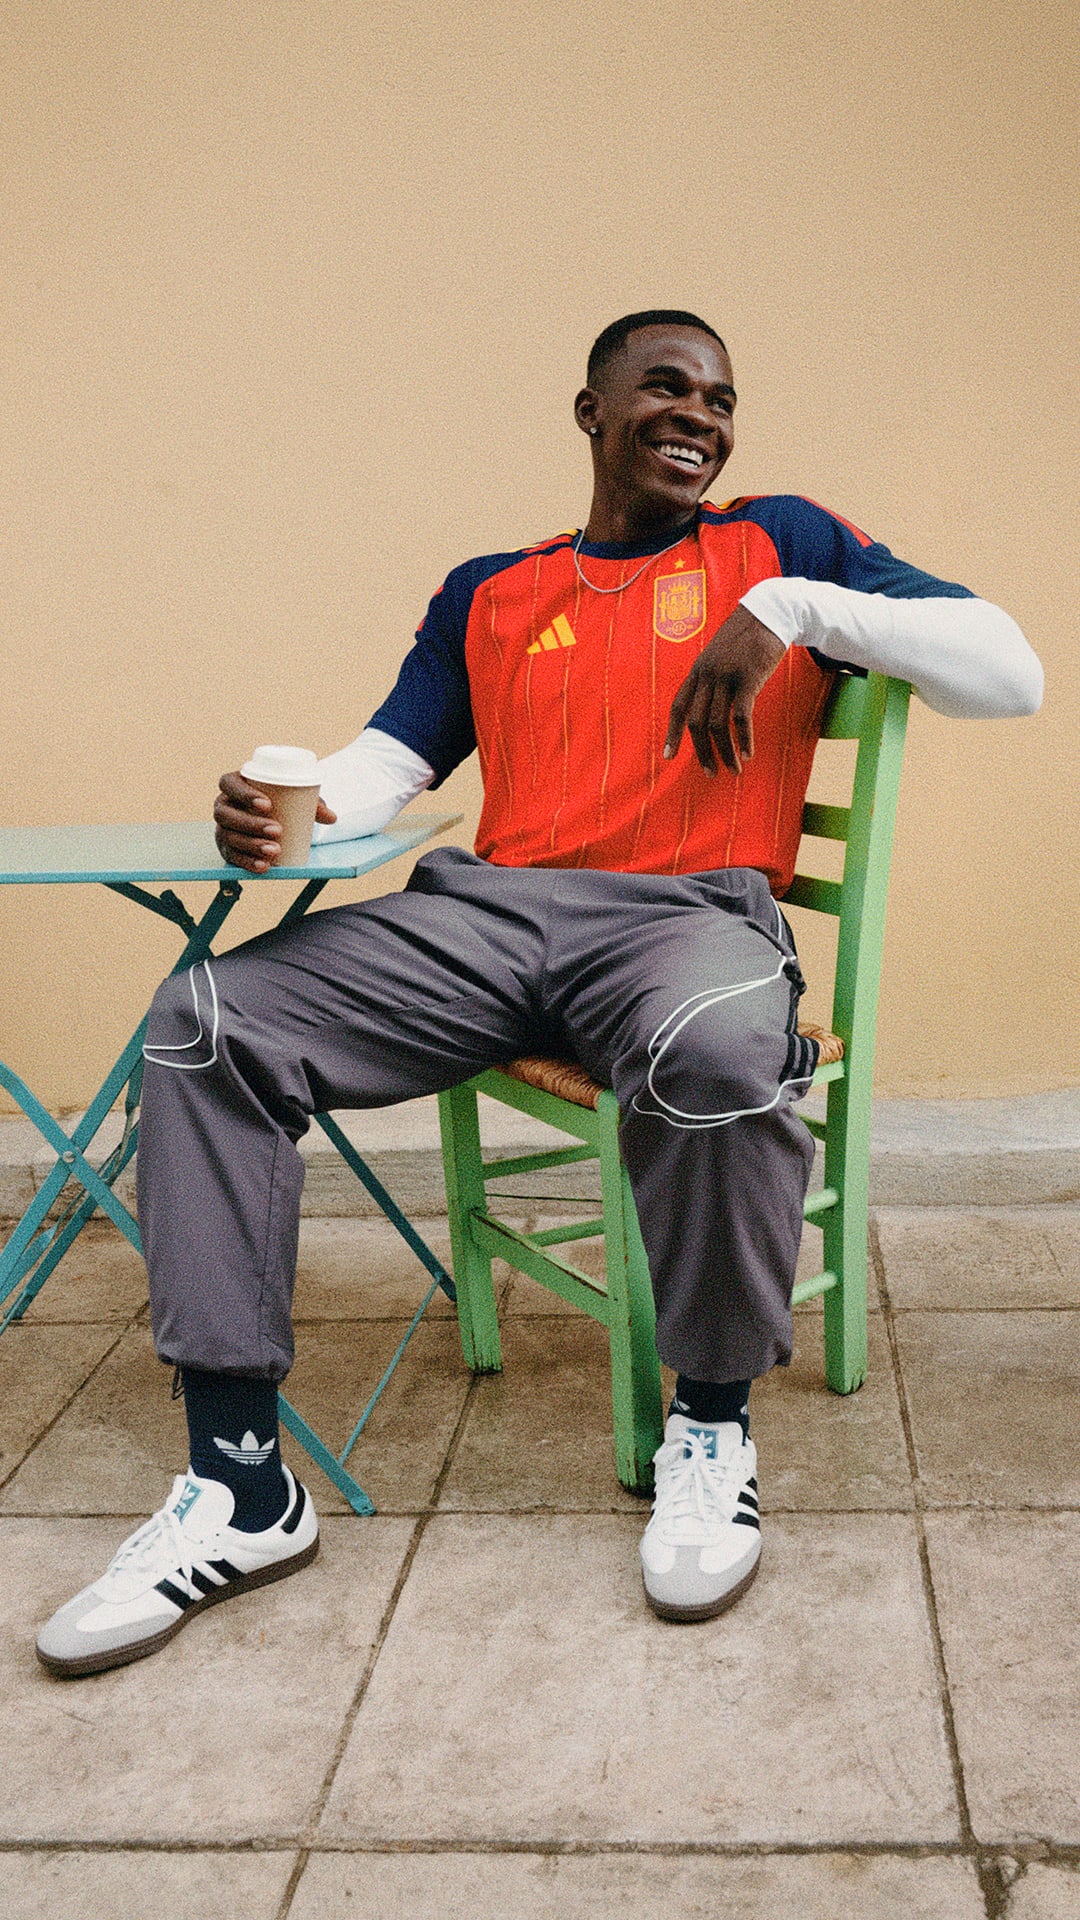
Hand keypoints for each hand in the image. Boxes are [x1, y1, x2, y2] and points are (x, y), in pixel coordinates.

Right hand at [213, 771, 336, 872]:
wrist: (268, 819)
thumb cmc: (279, 802)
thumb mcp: (295, 799)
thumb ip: (312, 804)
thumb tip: (332, 818)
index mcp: (234, 785)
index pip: (228, 783)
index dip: (244, 793)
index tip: (268, 804)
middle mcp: (223, 805)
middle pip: (226, 813)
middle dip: (251, 824)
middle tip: (277, 830)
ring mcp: (222, 828)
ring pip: (229, 837)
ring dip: (252, 845)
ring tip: (275, 850)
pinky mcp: (226, 849)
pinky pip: (232, 857)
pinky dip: (248, 863)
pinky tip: (264, 866)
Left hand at [664, 606, 785, 775]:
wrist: (770, 612)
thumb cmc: (748, 637)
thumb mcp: (721, 655)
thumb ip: (713, 677)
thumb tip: (710, 702)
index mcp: (698, 670)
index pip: (678, 707)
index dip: (672, 733)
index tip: (668, 757)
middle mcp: (707, 675)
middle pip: (696, 722)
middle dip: (701, 752)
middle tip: (710, 773)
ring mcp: (726, 677)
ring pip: (717, 725)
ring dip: (724, 752)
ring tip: (733, 769)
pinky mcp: (747, 680)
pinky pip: (740, 717)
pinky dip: (743, 739)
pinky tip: (748, 753)